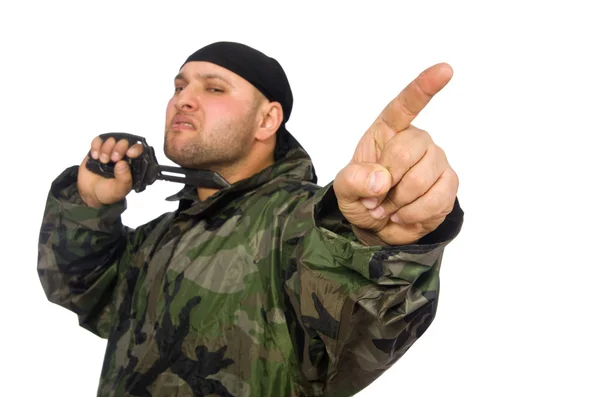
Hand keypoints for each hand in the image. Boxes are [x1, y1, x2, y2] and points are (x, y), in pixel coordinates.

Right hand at [77, 136, 142, 207]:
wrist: (90, 193)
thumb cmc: (108, 192)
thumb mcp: (119, 190)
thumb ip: (124, 179)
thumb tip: (123, 164)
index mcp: (132, 164)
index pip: (139, 150)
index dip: (135, 149)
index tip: (129, 154)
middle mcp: (123, 156)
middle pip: (125, 142)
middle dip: (119, 148)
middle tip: (113, 159)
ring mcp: (110, 151)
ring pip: (112, 140)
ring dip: (107, 148)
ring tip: (103, 160)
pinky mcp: (97, 150)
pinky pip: (98, 140)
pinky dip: (96, 146)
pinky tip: (95, 156)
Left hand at [333, 63, 458, 244]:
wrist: (379, 226)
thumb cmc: (362, 197)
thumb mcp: (344, 190)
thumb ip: (353, 180)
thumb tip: (381, 179)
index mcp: (387, 131)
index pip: (405, 105)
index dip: (424, 87)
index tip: (445, 69)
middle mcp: (416, 140)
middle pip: (408, 149)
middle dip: (387, 180)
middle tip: (375, 197)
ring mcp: (436, 160)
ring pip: (422, 177)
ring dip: (399, 201)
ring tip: (389, 207)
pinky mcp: (449, 183)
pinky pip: (437, 198)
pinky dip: (414, 213)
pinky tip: (404, 214)